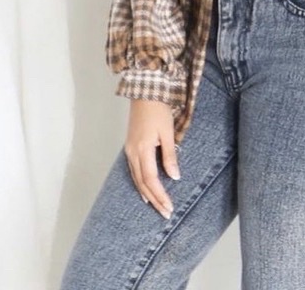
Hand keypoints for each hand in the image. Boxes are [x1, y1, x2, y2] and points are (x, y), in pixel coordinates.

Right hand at [123, 99, 180, 219]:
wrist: (145, 92)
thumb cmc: (158, 110)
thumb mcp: (168, 132)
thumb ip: (170, 155)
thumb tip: (174, 177)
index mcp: (142, 149)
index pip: (151, 180)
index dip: (160, 195)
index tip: (169, 207)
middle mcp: (132, 153)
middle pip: (142, 183)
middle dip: (154, 200)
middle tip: (166, 213)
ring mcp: (129, 150)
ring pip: (136, 179)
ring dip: (147, 194)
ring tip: (157, 207)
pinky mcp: (130, 147)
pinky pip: (133, 171)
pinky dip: (139, 184)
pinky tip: (144, 191)